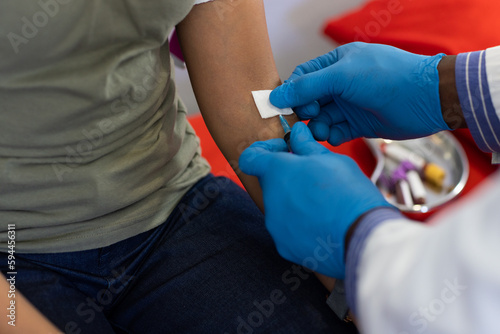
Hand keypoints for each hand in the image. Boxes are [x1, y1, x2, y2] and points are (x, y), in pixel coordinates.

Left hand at [239, 122, 391, 277]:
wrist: (363, 236)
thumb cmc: (349, 192)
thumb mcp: (331, 160)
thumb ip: (306, 145)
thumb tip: (296, 132)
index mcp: (277, 172)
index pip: (250, 158)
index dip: (264, 150)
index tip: (284, 151)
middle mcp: (270, 199)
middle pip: (270, 182)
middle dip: (287, 176)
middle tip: (315, 177)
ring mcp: (275, 225)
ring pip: (280, 207)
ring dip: (295, 201)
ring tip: (325, 204)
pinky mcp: (284, 246)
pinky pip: (288, 230)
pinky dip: (301, 224)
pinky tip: (323, 223)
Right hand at [270, 43, 451, 145]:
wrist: (426, 100)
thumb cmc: (386, 78)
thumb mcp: (342, 76)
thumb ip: (307, 86)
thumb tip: (277, 96)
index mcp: (336, 63)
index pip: (303, 77)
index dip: (291, 92)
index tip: (283, 107)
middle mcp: (341, 84)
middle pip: (309, 100)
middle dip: (304, 112)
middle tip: (308, 119)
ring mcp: (350, 105)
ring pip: (321, 119)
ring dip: (317, 127)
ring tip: (322, 131)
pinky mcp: (359, 124)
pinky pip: (336, 132)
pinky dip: (331, 136)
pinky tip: (335, 137)